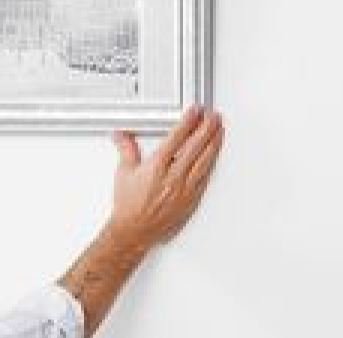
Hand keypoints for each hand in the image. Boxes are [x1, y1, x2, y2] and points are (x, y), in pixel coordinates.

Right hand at [104, 107, 224, 246]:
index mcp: (156, 167)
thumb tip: (122, 136)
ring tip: (220, 130)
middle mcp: (173, 177)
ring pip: (204, 161)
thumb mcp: (124, 173)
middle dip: (207, 128)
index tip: (196, 111)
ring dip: (214, 143)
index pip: (177, 137)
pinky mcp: (191, 200)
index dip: (189, 121)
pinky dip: (211, 163)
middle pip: (195, 146)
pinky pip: (205, 177)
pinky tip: (215, 154)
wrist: (135, 232)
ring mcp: (184, 189)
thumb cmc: (129, 206)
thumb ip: (126, 150)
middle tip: (214, 116)